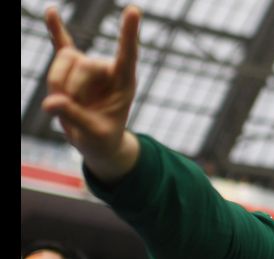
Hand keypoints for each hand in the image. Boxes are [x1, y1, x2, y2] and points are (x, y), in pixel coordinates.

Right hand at [41, 5, 141, 182]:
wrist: (96, 141)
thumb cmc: (102, 138)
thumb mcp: (93, 134)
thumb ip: (75, 118)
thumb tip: (51, 103)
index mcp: (125, 82)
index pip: (128, 54)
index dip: (129, 34)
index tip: (134, 11)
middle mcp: (108, 69)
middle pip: (82, 63)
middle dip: (71, 89)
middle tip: (71, 110)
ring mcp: (90, 66)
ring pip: (64, 60)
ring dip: (57, 83)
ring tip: (66, 104)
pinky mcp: (73, 68)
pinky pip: (62, 45)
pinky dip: (56, 30)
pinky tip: (51, 11)